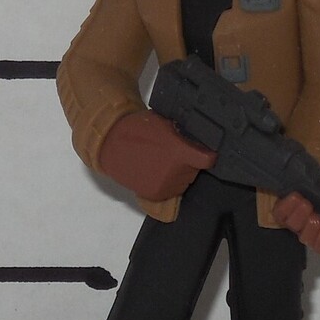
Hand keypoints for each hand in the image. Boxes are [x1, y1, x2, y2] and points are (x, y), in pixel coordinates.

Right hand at [98, 112, 215, 200]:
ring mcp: (165, 186)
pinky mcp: (155, 195)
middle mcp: (175, 172)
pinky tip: (159, 172)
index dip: (208, 156)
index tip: (207, 154)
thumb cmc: (138, 129)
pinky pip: (172, 191)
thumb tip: (196, 143)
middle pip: (195, 170)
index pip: (206, 160)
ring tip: (164, 163)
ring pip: (185, 182)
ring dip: (180, 174)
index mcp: (178, 151)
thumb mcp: (164, 124)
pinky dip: (168, 183)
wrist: (111, 143)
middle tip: (176, 153)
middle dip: (189, 162)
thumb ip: (182, 135)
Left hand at [272, 182, 319, 254]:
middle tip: (316, 215)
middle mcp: (311, 228)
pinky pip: (281, 214)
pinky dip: (286, 206)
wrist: (316, 174)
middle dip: (311, 229)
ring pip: (294, 227)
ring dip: (298, 215)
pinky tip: (294, 196)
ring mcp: (296, 220)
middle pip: (308, 240)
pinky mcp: (283, 210)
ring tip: (304, 201)